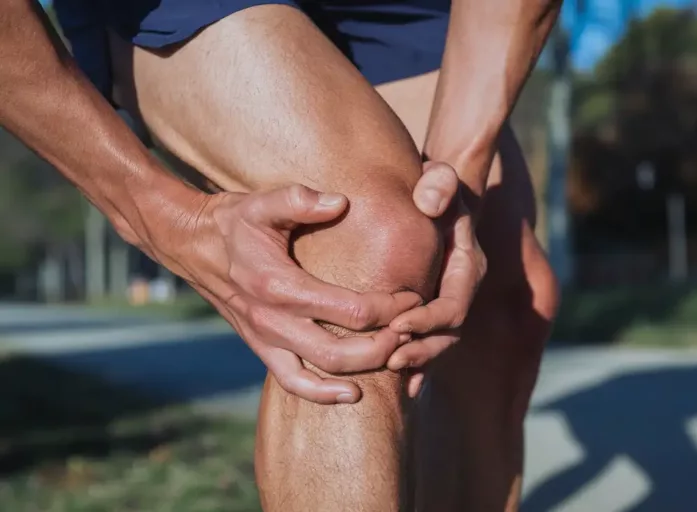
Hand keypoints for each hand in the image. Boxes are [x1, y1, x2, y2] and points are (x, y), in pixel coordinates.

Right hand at [163, 185, 421, 404]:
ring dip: (363, 369)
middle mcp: (272, 320)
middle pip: (340, 352)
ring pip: (320, 371)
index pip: (349, 310)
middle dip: (385, 345)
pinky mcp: (261, 347)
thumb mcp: (262, 202)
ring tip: (396, 357)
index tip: (413, 295)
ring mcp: (265, 339)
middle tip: (413, 328)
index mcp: (278, 286)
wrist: (193, 245)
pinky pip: (292, 382)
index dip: (389, 308)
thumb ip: (299, 200)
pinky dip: (322, 394)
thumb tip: (340, 204)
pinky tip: (352, 393)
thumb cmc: (234, 221)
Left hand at [386, 162, 487, 395]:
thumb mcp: (439, 176)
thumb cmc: (433, 184)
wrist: (434, 192)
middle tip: (389, 360)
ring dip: (418, 359)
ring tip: (388, 367)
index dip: (427, 321)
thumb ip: (440, 184)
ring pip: (440, 342)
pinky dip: (418, 362)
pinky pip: (430, 340)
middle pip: (449, 333)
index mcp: (467, 265)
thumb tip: (431, 203)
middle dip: (421, 349)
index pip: (453, 304)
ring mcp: (450, 299)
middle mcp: (463, 288)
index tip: (397, 327)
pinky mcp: (434, 305)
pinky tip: (401, 383)